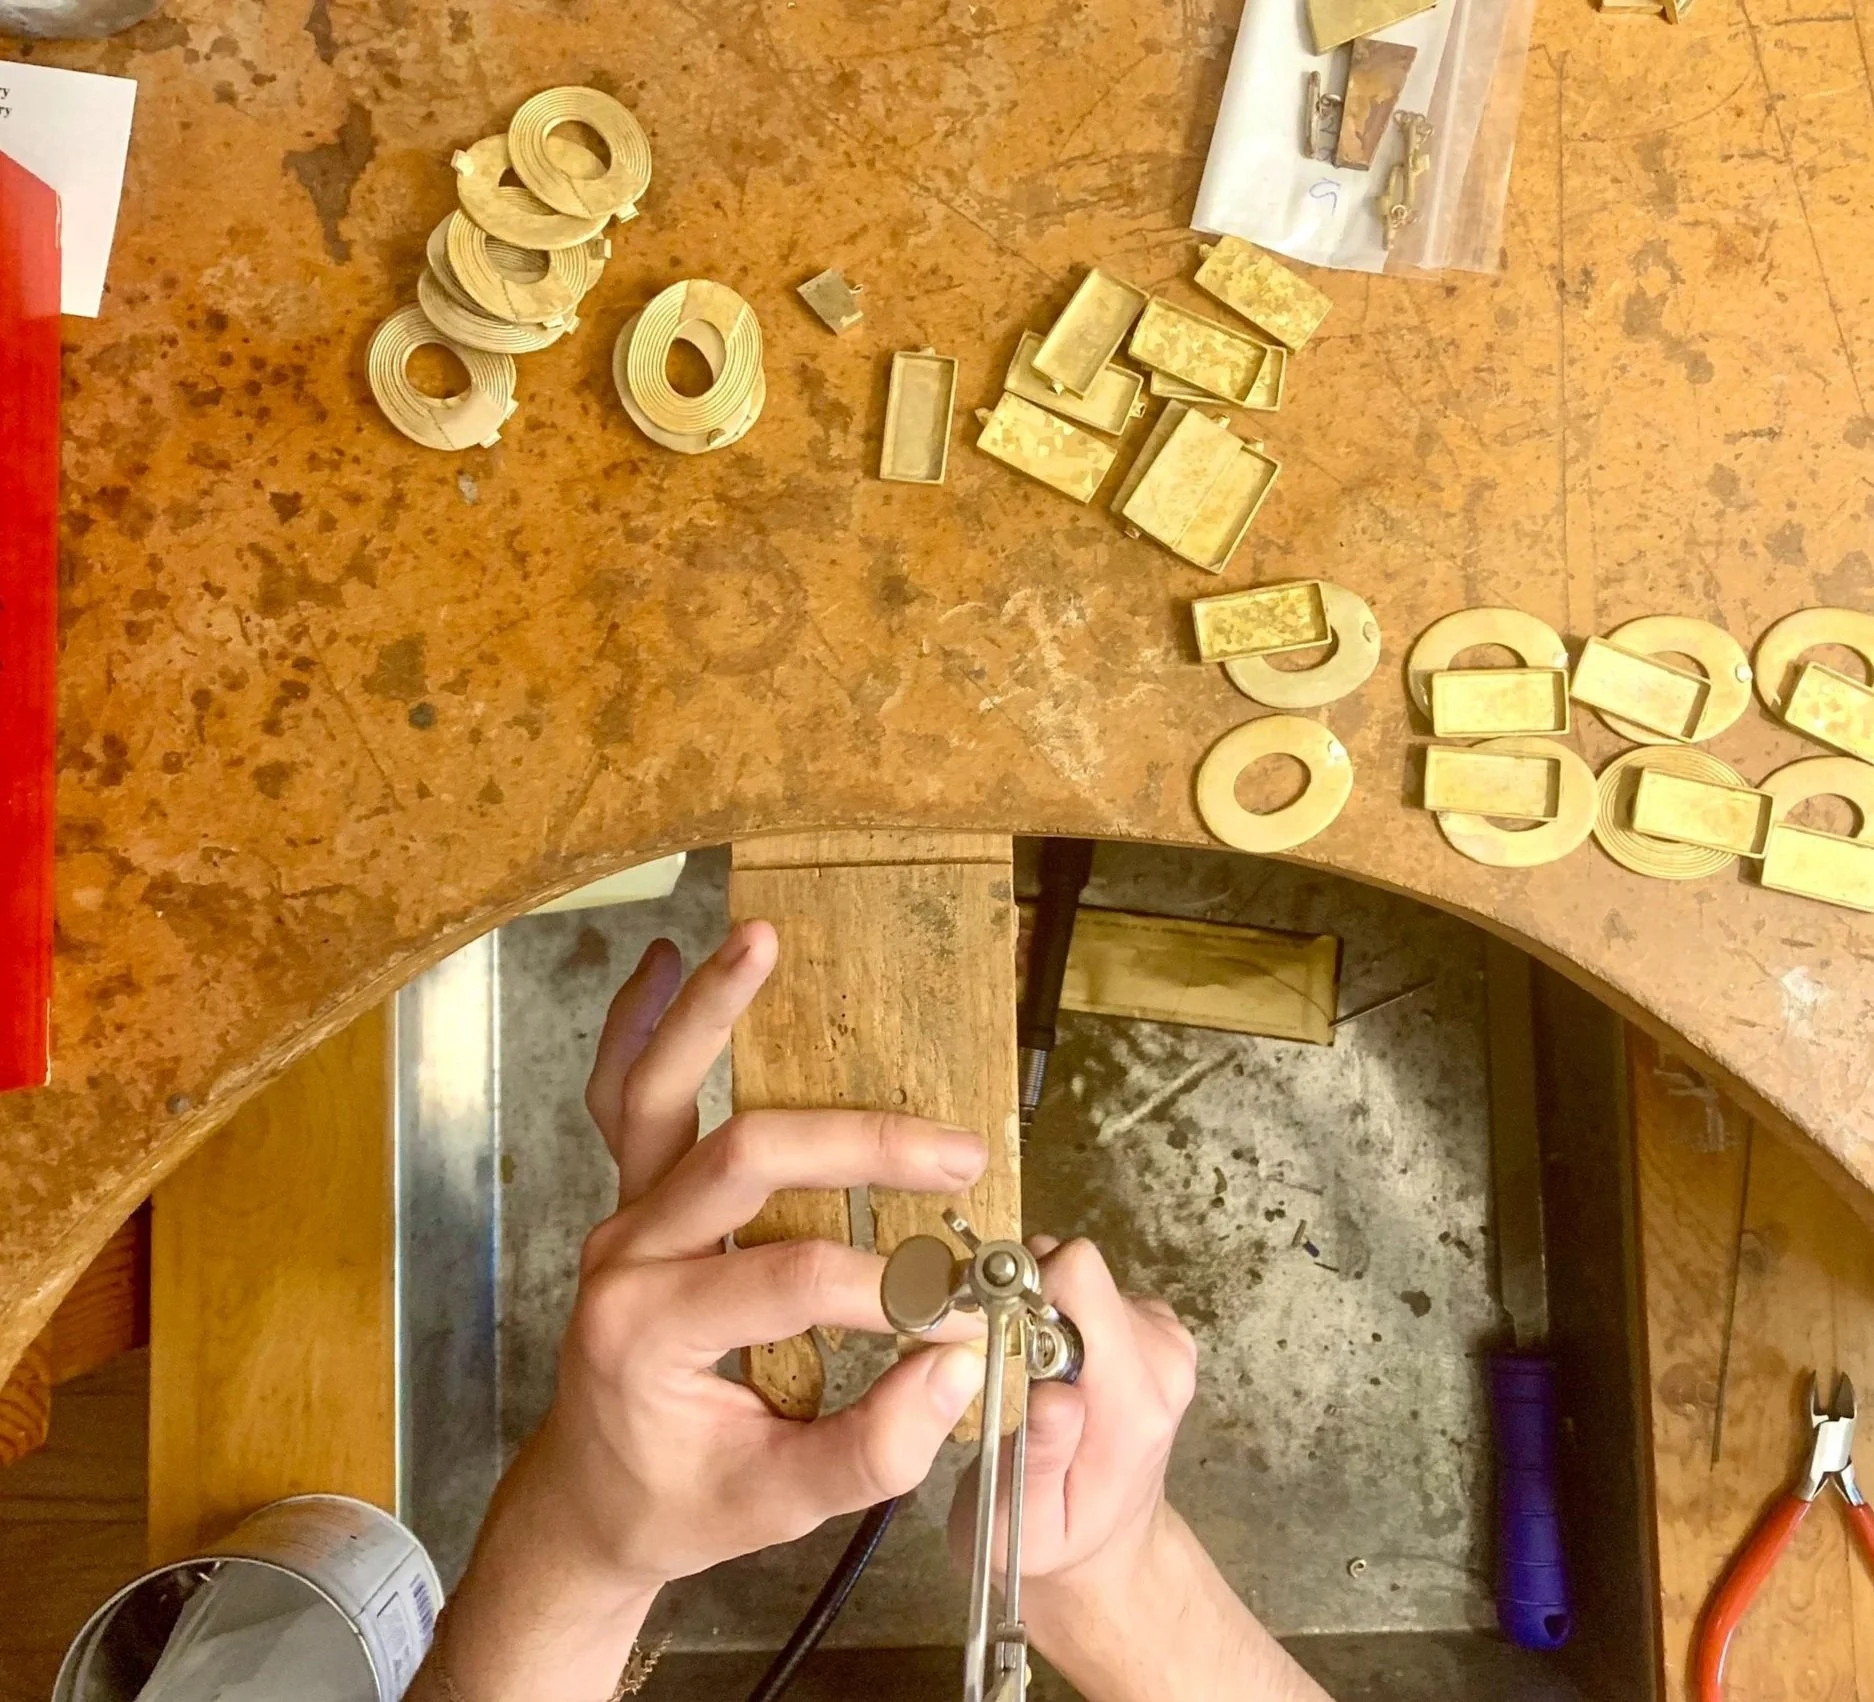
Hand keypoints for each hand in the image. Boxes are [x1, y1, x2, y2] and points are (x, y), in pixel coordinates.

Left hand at [437, 921, 988, 1701]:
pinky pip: (621, 1097)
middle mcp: (625, 1254)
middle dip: (862, 1146)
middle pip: (745, 1157)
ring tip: (763, 940)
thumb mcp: (775, 1508)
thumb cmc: (677, 1501)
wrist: (588, 1497)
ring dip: (709, 1012)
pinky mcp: (634, 1194)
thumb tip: (957, 1363)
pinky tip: (666, 960)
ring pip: (655, 1093)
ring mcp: (623, 1213)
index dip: (891, 1290)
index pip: (790, 1280)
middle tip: (956, 1153)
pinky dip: (639, 1025)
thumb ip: (872, 1450)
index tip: (965, 1310)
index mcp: (649, 1332)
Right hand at [948, 1235, 1196, 1597]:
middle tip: (994, 1363)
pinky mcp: (1156, 1328)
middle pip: (1078, 1271)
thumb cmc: (1051, 1545)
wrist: (1105, 1552)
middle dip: (1024, 1302)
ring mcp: (1165, 1338)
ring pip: (1079, 1277)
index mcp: (1134, 1402)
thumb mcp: (1022, 1526)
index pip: (1080, 1280)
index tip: (985, 1338)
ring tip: (1018, 1372)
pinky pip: (1090, 1289)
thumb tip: (1056, 1395)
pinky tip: (1044, 1365)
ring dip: (1037, 1311)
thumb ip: (1040, 1461)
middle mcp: (1163, 1358)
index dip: (1020, 1294)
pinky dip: (1057, 1313)